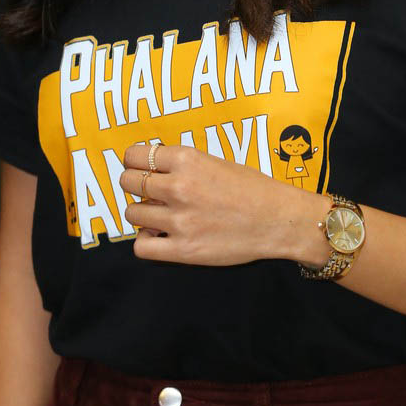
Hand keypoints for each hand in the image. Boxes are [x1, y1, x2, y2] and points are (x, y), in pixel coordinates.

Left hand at [119, 142, 326, 265]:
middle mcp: (179, 187)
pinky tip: (160, 235)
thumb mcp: (215, 162)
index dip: (133, 161)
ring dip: (141, 213)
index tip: (138, 166)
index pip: (135, 155)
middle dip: (134, 185)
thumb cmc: (252, 188)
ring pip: (132, 213)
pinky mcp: (183, 250)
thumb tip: (152, 170)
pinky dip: (146, 241)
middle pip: (128, 182)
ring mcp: (179, 220)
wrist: (277, 220)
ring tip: (157, 214)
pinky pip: (142, 247)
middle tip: (146, 190)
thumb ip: (183, 165)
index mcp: (187, 160)